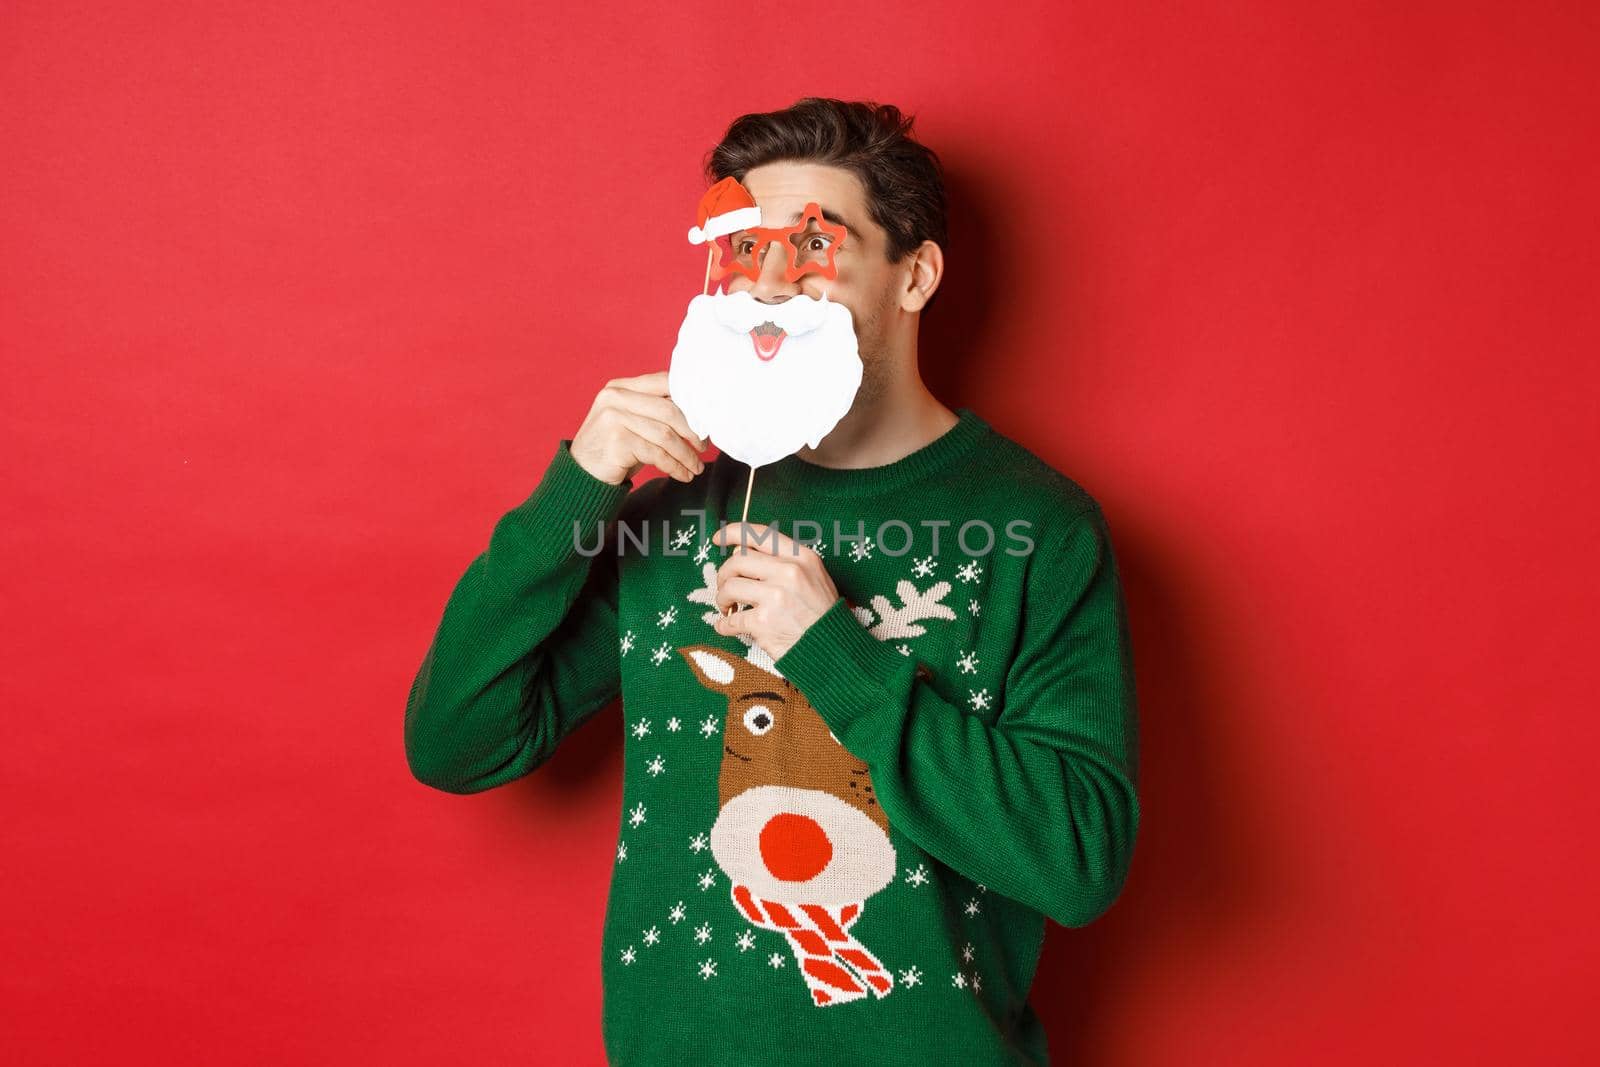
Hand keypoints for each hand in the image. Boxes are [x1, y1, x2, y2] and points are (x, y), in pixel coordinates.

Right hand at [570, 371, 706, 485]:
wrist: (581, 474)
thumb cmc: (614, 448)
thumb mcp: (632, 422)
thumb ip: (656, 410)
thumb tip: (700, 412)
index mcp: (621, 386)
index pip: (664, 382)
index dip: (690, 400)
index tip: (706, 418)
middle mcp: (615, 397)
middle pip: (669, 410)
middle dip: (693, 431)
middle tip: (704, 447)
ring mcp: (614, 417)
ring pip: (666, 434)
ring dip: (686, 454)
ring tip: (696, 467)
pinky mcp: (617, 440)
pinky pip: (657, 454)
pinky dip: (674, 466)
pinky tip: (683, 474)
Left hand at [711, 522, 840, 659]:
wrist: (833, 649)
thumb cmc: (821, 614)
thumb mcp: (813, 577)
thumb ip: (783, 561)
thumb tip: (741, 551)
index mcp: (801, 557)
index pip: (759, 535)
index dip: (732, 533)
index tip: (718, 539)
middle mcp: (789, 572)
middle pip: (737, 560)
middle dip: (724, 574)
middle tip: (726, 588)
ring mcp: (775, 597)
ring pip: (730, 587)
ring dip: (722, 598)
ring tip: (729, 608)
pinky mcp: (764, 622)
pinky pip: (730, 620)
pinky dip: (723, 625)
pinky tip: (726, 627)